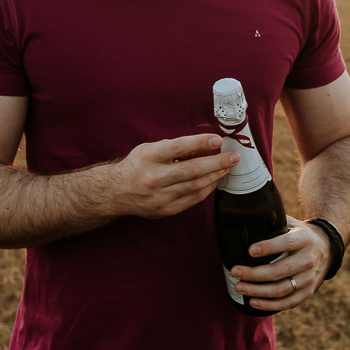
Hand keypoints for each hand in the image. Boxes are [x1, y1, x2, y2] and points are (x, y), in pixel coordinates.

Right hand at [111, 134, 236, 219]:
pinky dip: (206, 189)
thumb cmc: (138, 166)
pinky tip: (214, 180)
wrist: (116, 193)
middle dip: (217, 163)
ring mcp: (160, 196)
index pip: (177, 148)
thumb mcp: (152, 149)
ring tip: (227, 167)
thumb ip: (178, 148)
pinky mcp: (165, 210)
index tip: (218, 140)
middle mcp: (153, 177)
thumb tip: (207, 146)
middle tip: (234, 157)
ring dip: (215, 176)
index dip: (199, 143)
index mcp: (149, 157)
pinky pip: (193, 199)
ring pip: (195, 186)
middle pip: (192, 170)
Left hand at [229, 217, 331, 311]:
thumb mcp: (291, 224)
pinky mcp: (308, 292)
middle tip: (235, 271)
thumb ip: (273, 222)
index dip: (268, 247)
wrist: (327, 248)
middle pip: (280, 270)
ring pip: (281, 289)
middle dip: (254, 273)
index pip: (287, 243)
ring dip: (257, 291)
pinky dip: (269, 305)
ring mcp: (309, 278)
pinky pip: (288, 302)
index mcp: (304, 239)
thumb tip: (244, 220)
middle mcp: (309, 259)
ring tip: (239, 287)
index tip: (249, 251)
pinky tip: (253, 302)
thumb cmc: (299, 235)